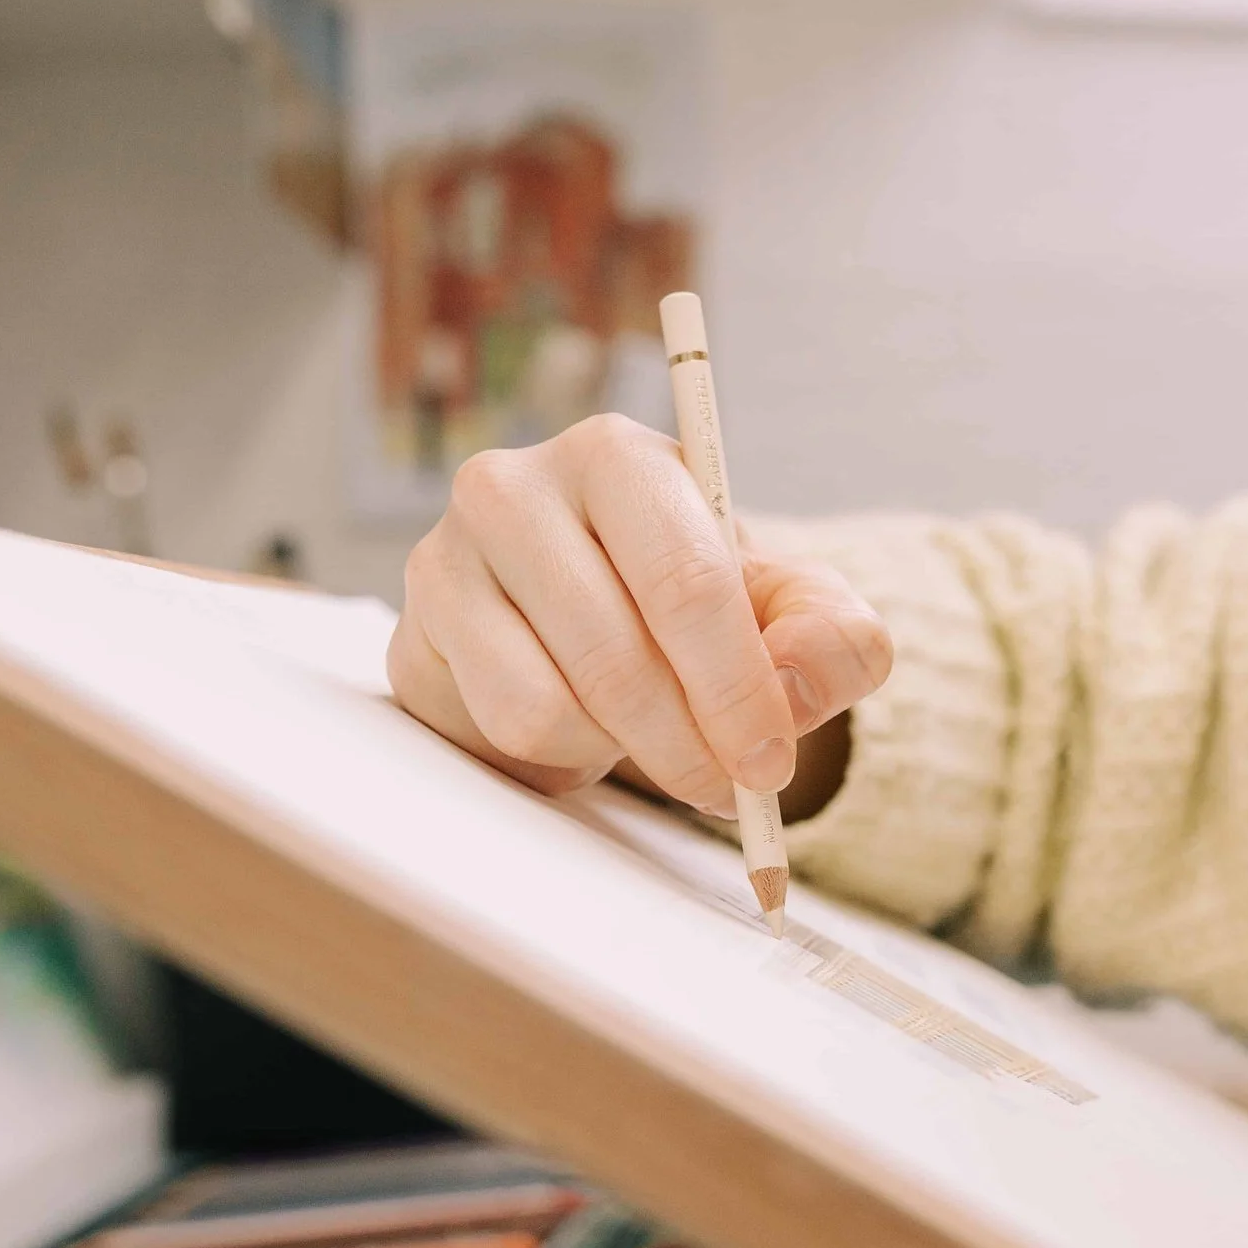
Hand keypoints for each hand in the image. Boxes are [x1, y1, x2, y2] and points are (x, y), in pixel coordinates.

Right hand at [387, 415, 892, 808]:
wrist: (593, 625)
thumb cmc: (693, 609)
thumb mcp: (786, 613)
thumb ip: (830, 636)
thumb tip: (800, 679)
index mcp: (621, 458)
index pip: (686, 580)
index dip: (736, 686)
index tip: (769, 761)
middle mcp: (518, 484)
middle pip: (619, 651)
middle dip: (689, 742)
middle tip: (726, 789)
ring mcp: (451, 555)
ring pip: (551, 702)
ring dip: (624, 750)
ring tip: (652, 738)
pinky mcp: (416, 630)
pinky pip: (504, 726)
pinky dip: (564, 753)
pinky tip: (584, 727)